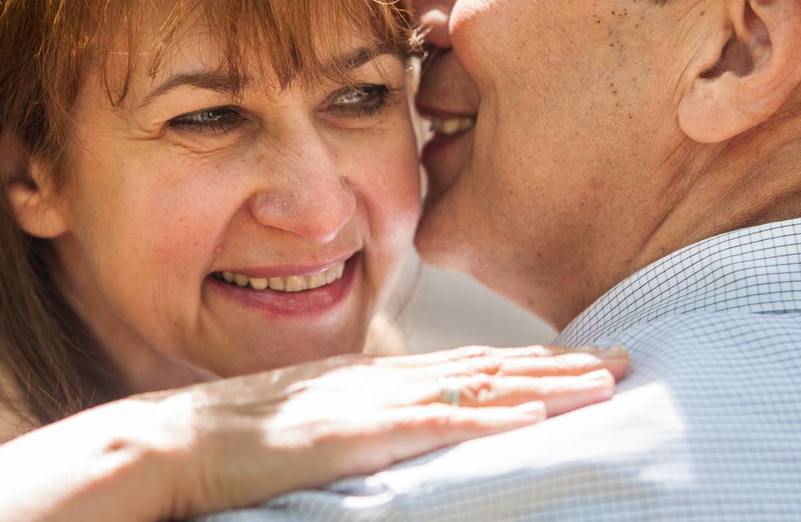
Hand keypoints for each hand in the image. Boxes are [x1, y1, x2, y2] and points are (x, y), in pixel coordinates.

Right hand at [129, 343, 627, 517]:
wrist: (173, 441)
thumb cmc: (234, 440)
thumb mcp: (311, 424)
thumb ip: (359, 421)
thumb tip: (396, 431)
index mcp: (375, 378)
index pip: (470, 366)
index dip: (531, 362)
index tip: (582, 360)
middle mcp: (383, 379)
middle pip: (489, 368)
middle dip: (560, 365)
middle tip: (626, 358)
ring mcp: (370, 404)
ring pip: (477, 389)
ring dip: (544, 386)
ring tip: (604, 382)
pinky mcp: (353, 436)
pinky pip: (433, 427)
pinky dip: (487, 421)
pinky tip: (531, 420)